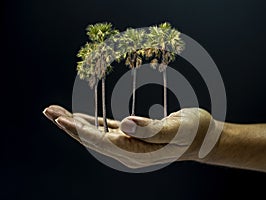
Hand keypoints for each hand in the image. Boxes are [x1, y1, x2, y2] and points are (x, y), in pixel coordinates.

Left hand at [43, 105, 213, 168]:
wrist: (203, 139)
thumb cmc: (194, 133)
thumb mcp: (176, 129)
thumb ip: (151, 129)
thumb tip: (125, 124)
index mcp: (137, 153)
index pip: (102, 142)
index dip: (80, 130)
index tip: (60, 118)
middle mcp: (128, 152)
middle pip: (92, 139)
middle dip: (70, 126)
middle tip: (48, 111)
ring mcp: (129, 146)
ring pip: (97, 134)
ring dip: (77, 123)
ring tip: (57, 112)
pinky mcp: (132, 137)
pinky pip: (107, 130)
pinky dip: (92, 123)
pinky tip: (81, 117)